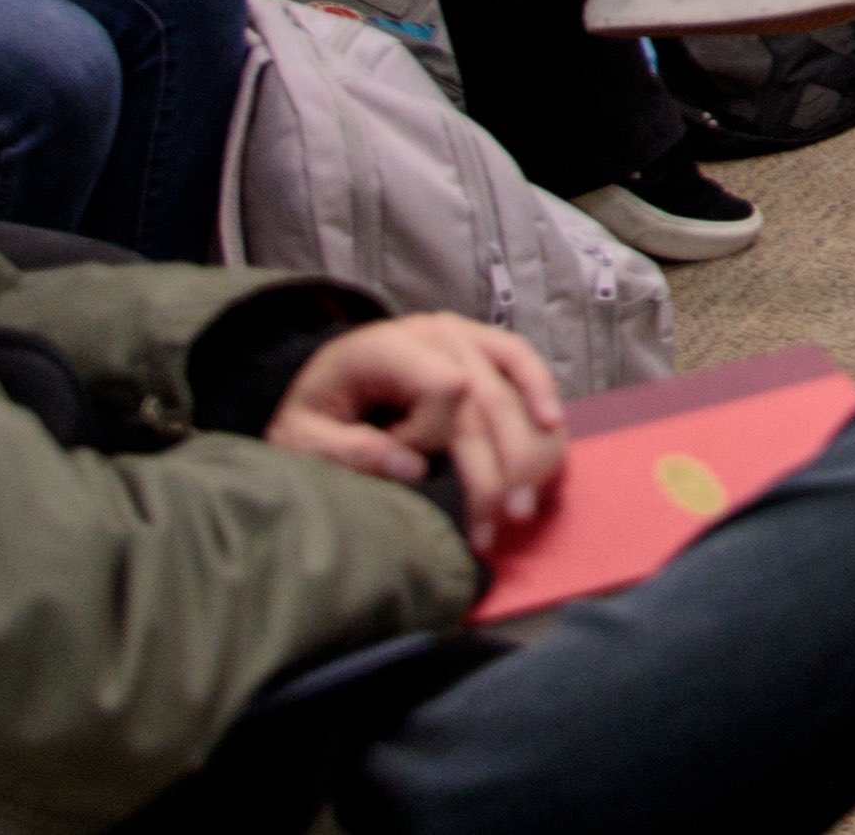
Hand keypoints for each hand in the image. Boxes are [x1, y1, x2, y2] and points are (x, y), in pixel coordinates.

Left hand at [270, 317, 567, 553]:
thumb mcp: (301, 436)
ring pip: (513, 389)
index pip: (443, 386)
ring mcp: (463, 335)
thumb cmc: (313, 410)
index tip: (406, 465)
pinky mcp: (482, 344)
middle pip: (486, 397)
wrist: (322, 372)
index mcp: (386, 347)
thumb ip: (347, 451)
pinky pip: (524, 361)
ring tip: (526, 504)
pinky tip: (553, 431)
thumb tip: (414, 468)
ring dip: (529, 449)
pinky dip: (544, 396)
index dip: (432, 434)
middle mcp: (435, 333)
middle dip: (500, 464)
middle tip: (505, 520)